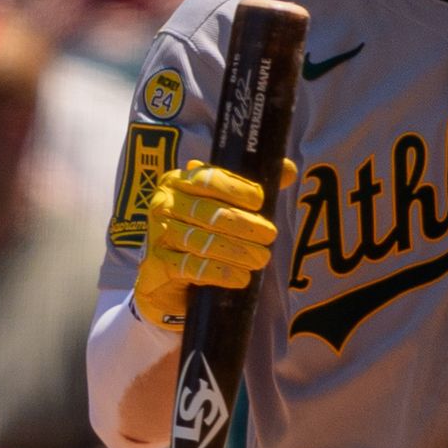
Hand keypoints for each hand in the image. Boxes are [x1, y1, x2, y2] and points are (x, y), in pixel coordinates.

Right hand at [134, 158, 295, 329]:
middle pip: (208, 212)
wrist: (168, 276)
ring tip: (261, 259)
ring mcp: (158, 235)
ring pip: (202, 241)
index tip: (260, 201)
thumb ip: (251, 188)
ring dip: (237, 251)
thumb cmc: (202, 232)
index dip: (236, 189)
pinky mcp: (159, 265)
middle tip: (270, 235)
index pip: (207, 179)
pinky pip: (192, 267)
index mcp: (178, 181)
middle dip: (244, 224)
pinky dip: (220, 273)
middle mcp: (164, 204)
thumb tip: (288, 169)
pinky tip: (241, 277)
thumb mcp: (223, 206)